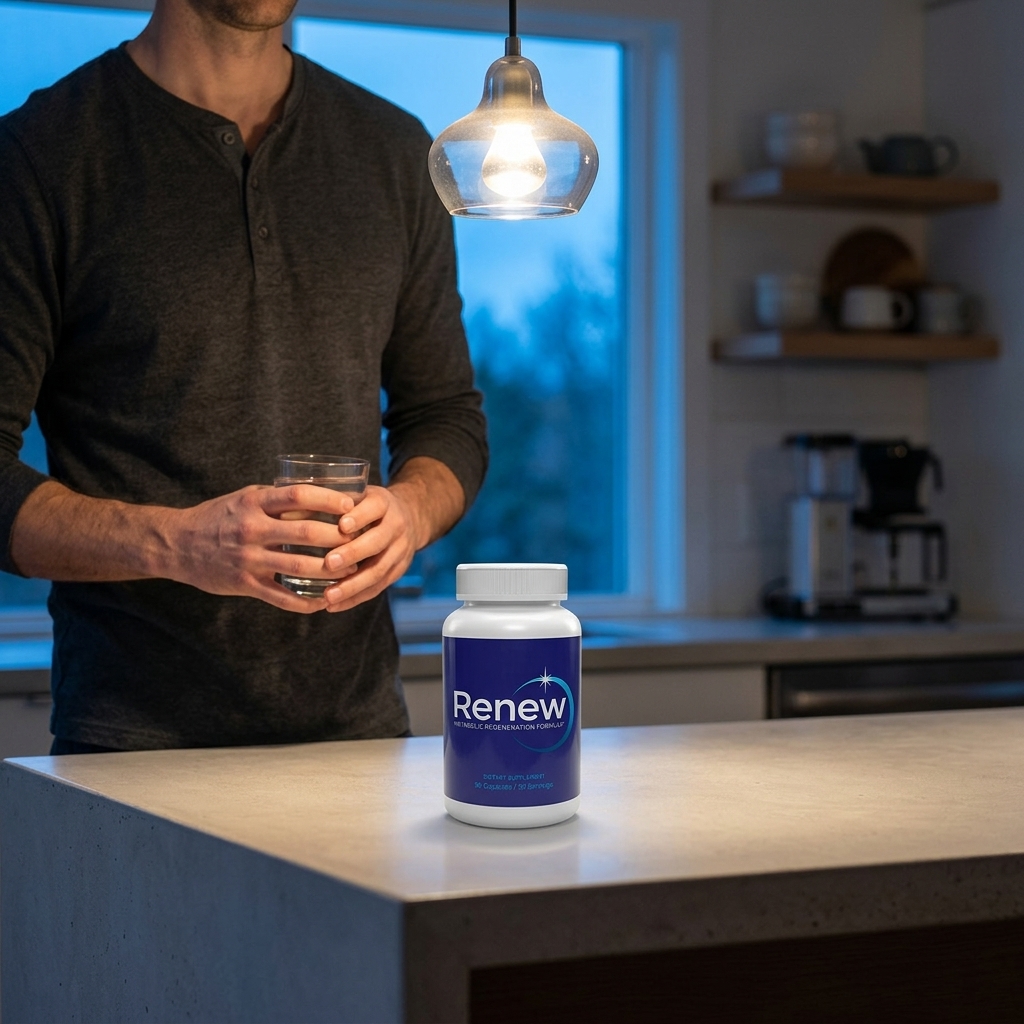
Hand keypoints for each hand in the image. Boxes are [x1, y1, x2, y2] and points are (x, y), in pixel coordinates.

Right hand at [167, 484, 359, 612]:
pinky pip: (282, 597)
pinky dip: (307, 602)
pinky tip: (325, 601)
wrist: (178, 544)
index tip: (350, 505)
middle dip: (338, 539)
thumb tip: (319, 495)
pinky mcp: (245, 584)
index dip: (328, 500)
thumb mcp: (245, 499)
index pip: (298, 496)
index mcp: (254, 503)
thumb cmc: (219, 517)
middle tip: (360, 541)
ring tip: (351, 572)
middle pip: (306, 533)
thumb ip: (277, 499)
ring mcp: (249, 559)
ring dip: (330, 572)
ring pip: (299, 567)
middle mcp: (252, 529)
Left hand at [320, 483, 425, 612]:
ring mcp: (400, 551)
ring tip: (328, 595)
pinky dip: (354, 598)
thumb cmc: (366, 505)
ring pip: (378, 571)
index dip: (360, 518)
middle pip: (378, 542)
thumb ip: (329, 504)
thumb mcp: (355, 495)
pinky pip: (377, 588)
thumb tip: (286, 516)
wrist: (408, 518)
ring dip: (352, 585)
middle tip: (329, 563)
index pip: (375, 509)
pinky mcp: (397, 571)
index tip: (341, 526)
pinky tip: (333, 605)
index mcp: (384, 503)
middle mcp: (396, 526)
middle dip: (353, 553)